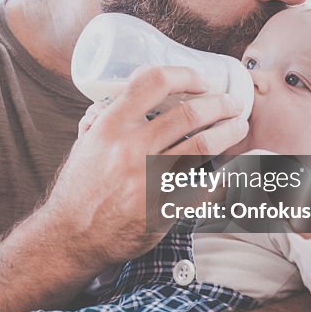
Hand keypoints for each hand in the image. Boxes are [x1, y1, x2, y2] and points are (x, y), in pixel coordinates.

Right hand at [41, 65, 248, 268]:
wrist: (71, 236)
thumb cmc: (78, 189)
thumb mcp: (84, 145)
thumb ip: (103, 120)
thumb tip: (116, 98)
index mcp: (111, 126)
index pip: (154, 82)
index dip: (185, 75)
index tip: (202, 81)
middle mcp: (131, 149)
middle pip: (189, 114)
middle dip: (219, 104)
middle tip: (232, 104)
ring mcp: (148, 180)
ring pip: (202, 147)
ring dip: (228, 133)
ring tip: (238, 127)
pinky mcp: (163, 209)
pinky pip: (204, 188)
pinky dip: (224, 177)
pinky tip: (232, 170)